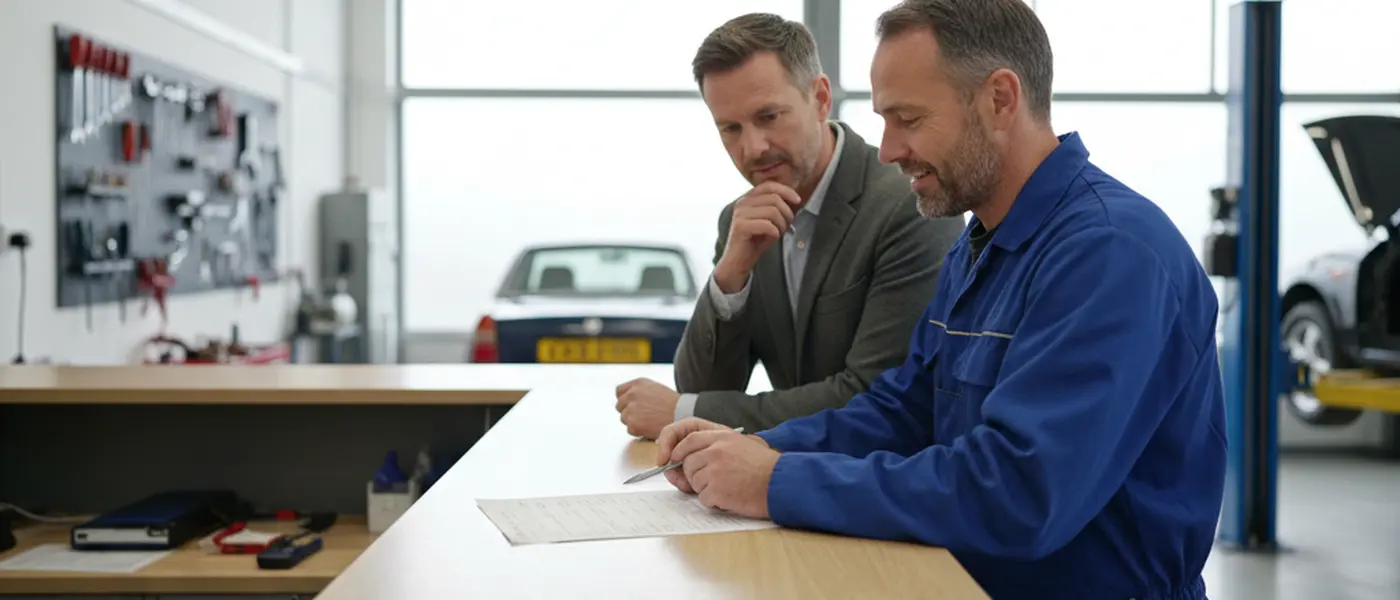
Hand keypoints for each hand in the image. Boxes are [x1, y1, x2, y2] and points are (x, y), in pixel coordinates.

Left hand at [615, 378, 679, 438]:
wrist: (682, 414)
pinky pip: (630, 429)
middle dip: (628, 411)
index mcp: (638, 384)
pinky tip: (650, 427)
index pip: (619, 391)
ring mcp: (631, 409)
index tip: (630, 404)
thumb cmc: (673, 403)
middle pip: (620, 406)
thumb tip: (629, 399)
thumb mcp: (655, 388)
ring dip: (633, 421)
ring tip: (649, 421)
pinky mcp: (633, 424)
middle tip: (642, 416)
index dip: (625, 399)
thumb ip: (640, 391)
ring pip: (624, 418)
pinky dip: (638, 431)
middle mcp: (632, 394)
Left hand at [656, 417, 778, 518]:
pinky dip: (715, 501)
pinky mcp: (717, 489)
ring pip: (695, 482)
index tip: (673, 458)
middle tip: (713, 482)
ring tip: (729, 487)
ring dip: (707, 489)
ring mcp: (715, 469)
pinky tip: (732, 496)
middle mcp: (716, 450)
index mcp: (722, 436)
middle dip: (695, 475)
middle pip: (688, 463)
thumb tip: (686, 458)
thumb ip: (715, 446)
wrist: (781, 483)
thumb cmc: (764, 468)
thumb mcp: (741, 445)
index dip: (678, 449)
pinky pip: (704, 498)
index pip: (689, 438)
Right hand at [714, 182, 801, 292]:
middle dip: (786, 214)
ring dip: (781, 225)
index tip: (798, 201)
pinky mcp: (741, 226)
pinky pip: (767, 224)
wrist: (739, 261)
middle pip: (774, 199)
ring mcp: (740, 214)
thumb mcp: (769, 220)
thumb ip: (777, 208)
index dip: (786, 191)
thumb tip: (795, 199)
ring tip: (778, 233)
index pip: (770, 185)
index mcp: (748, 198)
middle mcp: (742, 203)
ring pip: (773, 211)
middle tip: (786, 226)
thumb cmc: (756, 240)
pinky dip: (775, 232)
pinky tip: (772, 238)